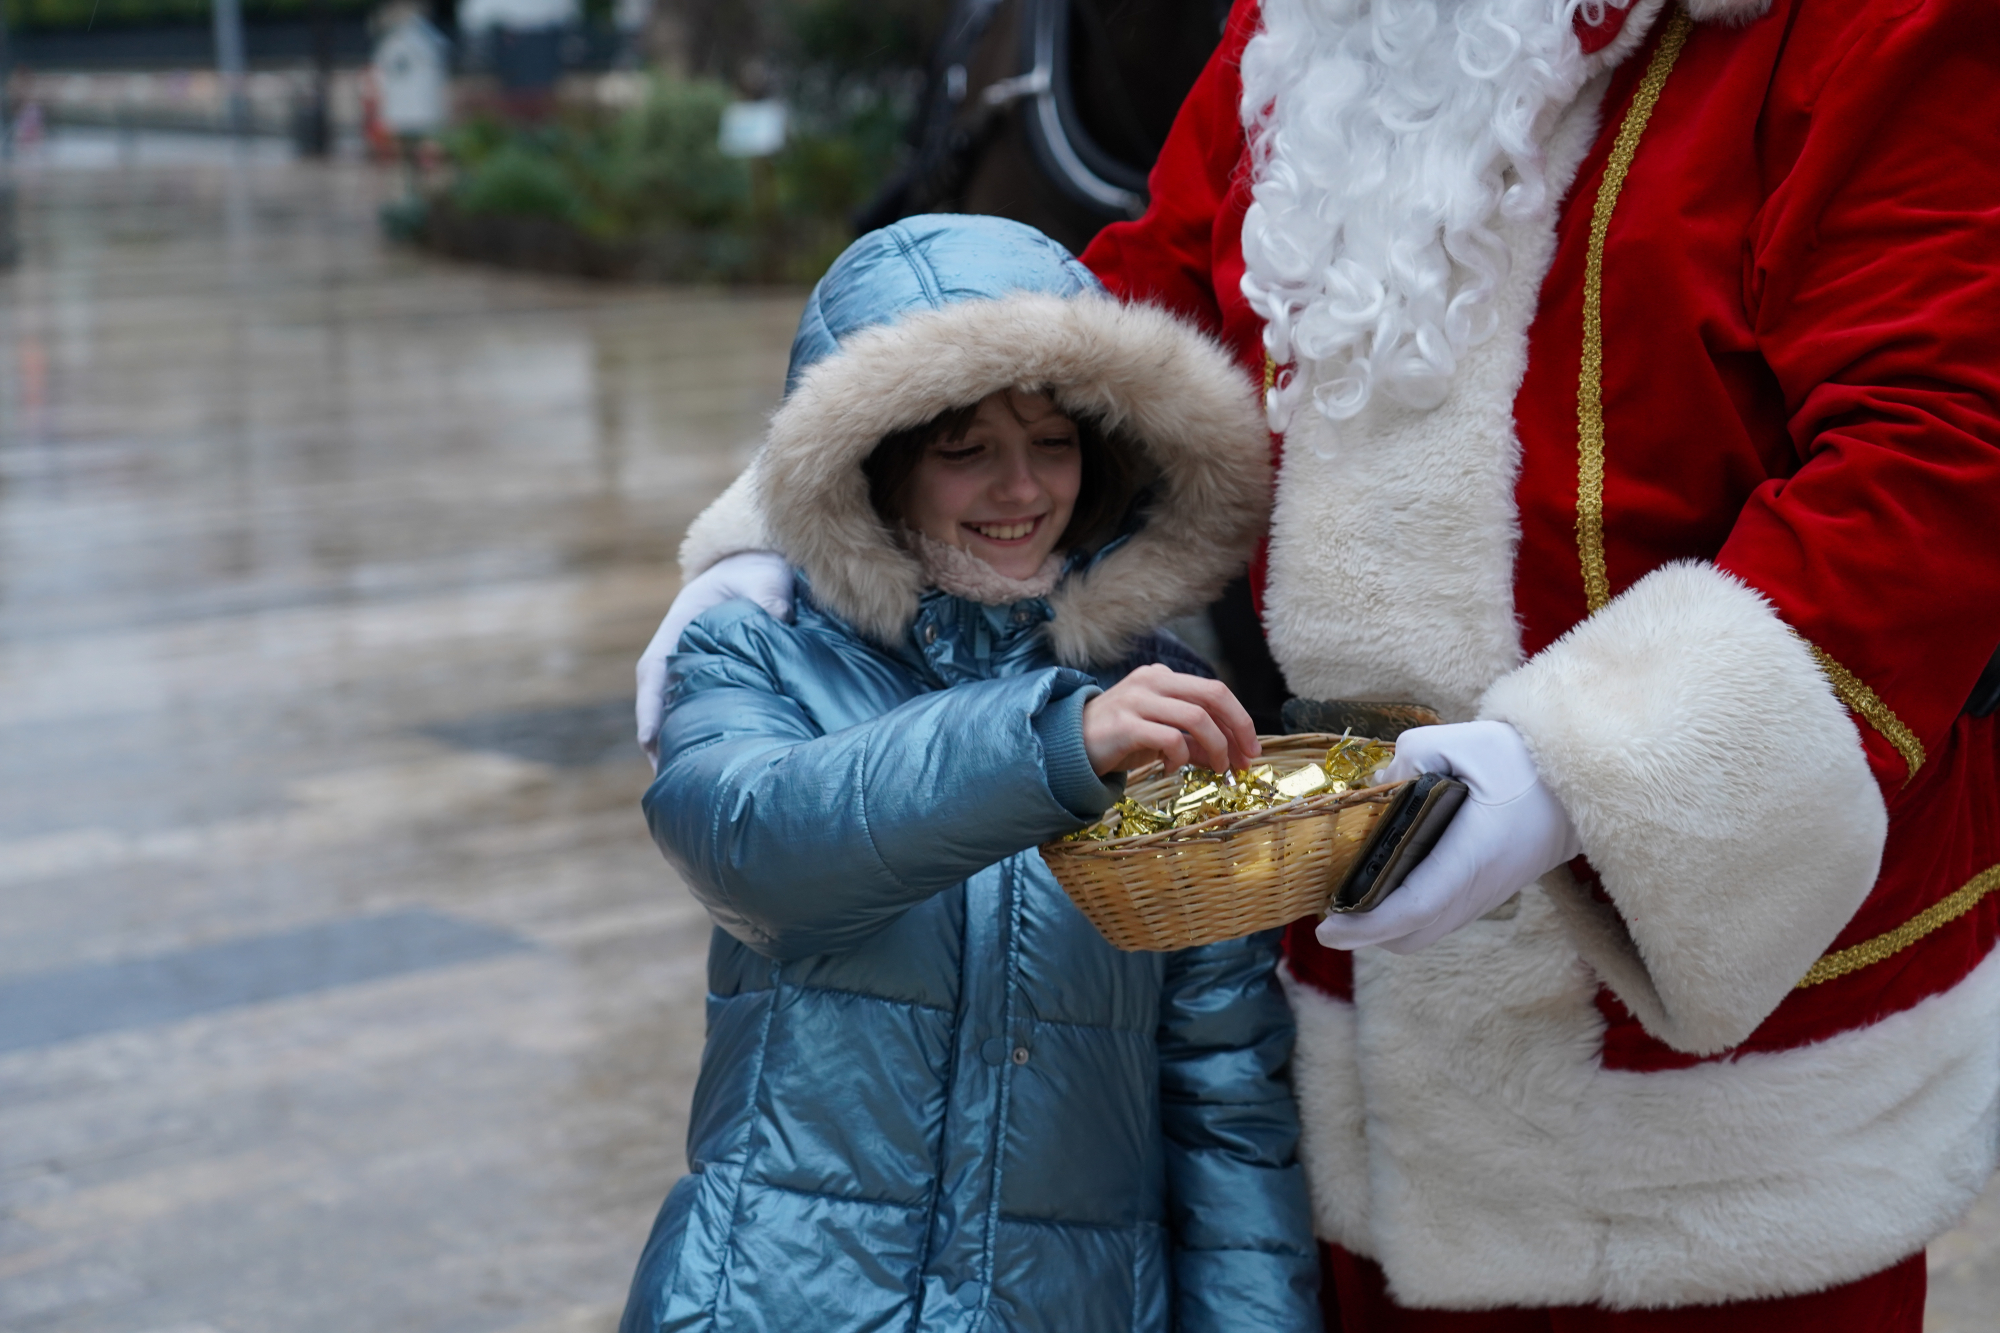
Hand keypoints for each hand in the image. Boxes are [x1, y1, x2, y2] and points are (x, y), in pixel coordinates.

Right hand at [636, 551, 793, 767]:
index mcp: (681, 627)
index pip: (655, 669)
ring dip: (678, 744)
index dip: (650, 706)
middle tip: (665, 779)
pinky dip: (700, 736)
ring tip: (685, 786)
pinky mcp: (716, 681)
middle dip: (658, 739)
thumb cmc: (760, 574)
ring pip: (678, 711)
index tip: (648, 739)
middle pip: (660, 701)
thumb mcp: (764, 576)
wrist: (762, 570)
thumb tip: (780, 616)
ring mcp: (695, 669)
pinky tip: (713, 766)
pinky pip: (700, 711)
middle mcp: (680, 652)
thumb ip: (768, 594)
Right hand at [1082, 665, 1259, 775]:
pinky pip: (1170, 739)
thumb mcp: (1160, 734)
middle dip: (1238, 728)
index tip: (1251, 750)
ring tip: (1215, 769)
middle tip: (1246, 759)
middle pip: (1213, 694)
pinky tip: (1171, 769)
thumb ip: (1193, 740)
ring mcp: (1137, 700)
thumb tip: (1230, 756)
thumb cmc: (1117, 739)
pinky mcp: (1125, 725)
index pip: (1215, 690)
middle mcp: (1151, 680)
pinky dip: (1180, 757)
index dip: (1240, 720)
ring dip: (1216, 747)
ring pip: (1197, 718)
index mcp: (1162, 677)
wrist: (1066, 746)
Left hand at [1315, 720, 1579, 953]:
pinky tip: (1385, 882)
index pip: (1412, 908)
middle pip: (1411, 935)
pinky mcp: (1487, 894)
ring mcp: (1486, 897)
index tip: (1327, 930)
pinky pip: (1439, 919)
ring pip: (1424, 932)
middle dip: (1366, 931)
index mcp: (1472, 855)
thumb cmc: (1521, 760)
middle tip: (1331, 904)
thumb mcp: (1463, 740)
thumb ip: (1411, 755)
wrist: (1579, 784)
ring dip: (1385, 924)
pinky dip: (1406, 913)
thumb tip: (1377, 786)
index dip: (1365, 926)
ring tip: (1351, 893)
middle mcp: (1479, 889)